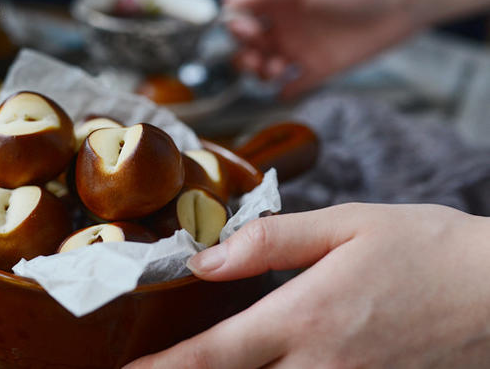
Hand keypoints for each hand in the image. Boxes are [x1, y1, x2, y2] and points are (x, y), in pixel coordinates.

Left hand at [124, 203, 489, 367]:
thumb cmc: (425, 249)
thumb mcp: (347, 225)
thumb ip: (270, 241)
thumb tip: (206, 258)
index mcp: (305, 317)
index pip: (214, 353)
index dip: (164, 367)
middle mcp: (320, 366)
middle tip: (154, 365)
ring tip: (200, 361)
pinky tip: (265, 362)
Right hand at [224, 0, 417, 98]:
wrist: (397, 5)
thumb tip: (227, 1)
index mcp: (278, 4)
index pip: (242, 18)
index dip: (236, 27)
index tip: (244, 30)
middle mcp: (285, 27)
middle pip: (248, 48)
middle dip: (244, 55)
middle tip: (258, 56)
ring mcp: (300, 50)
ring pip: (265, 69)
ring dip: (260, 73)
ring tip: (275, 69)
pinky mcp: (318, 69)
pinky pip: (293, 86)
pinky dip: (283, 92)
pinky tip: (283, 90)